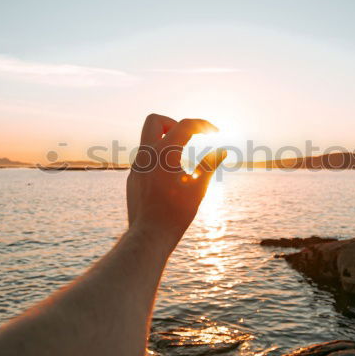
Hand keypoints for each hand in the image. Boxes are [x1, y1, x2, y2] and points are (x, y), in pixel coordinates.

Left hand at [126, 113, 226, 248]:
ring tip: (183, 163)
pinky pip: (145, 159)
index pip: (185, 125)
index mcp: (165, 153)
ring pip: (148, 141)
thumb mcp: (198, 188)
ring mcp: (137, 166)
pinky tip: (171, 180)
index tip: (215, 132)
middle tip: (188, 139)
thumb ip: (209, 165)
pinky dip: (159, 160)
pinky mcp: (133, 178)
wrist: (149, 235)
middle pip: (155, 120)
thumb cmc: (176, 213)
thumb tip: (221, 151)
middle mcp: (146, 155)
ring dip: (166, 143)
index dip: (203, 125)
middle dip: (173, 123)